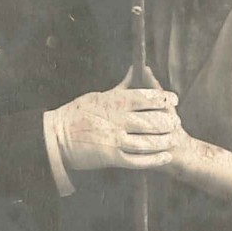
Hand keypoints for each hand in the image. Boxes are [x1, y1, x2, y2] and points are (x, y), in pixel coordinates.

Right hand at [49, 68, 180, 172]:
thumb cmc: (75, 114)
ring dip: (164, 141)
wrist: (55, 137)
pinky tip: (164, 156)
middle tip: (176, 122)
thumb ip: (120, 87)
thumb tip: (135, 70)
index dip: (164, 99)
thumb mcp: (97, 95)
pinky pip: (138, 160)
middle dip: (167, 122)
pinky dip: (154, 159)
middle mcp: (116, 120)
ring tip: (173, 139)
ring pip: (148, 141)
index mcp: (113, 102)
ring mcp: (114, 140)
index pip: (146, 97)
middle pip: (151, 120)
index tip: (174, 100)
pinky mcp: (111, 158)